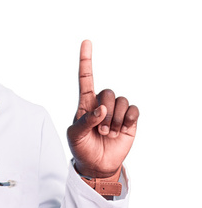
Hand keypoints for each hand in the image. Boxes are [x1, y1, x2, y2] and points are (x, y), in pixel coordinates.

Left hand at [67, 40, 138, 177]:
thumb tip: (101, 110)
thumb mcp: (75, 136)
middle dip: (104, 113)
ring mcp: (116, 112)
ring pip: (121, 101)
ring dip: (115, 120)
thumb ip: (84, 122)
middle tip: (99, 130)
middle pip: (107, 92)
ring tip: (108, 133)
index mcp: (85, 105)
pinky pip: (133, 110)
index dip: (86, 61)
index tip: (86, 42)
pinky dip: (127, 119)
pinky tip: (122, 130)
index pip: (86, 78)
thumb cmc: (82, 148)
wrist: (97, 165)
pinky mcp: (129, 120)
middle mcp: (102, 104)